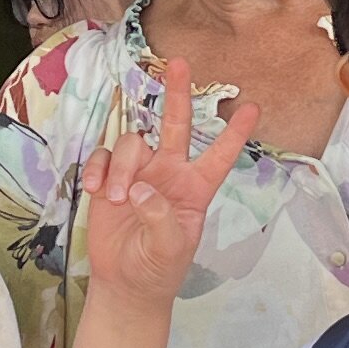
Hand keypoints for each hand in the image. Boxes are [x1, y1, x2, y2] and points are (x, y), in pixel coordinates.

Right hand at [77, 62, 258, 311]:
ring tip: (117, 200)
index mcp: (195, 188)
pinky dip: (98, 170)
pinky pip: (103, 158)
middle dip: (178, 93)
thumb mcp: (170, 248)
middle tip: (179, 63)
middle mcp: (169, 173)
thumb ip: (161, 217)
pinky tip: (95, 190)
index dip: (235, 133)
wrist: (125, 284)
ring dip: (122, 168)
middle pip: (176, 124)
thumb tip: (142, 190)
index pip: (219, 155)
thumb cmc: (157, 268)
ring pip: (132, 144)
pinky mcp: (110, 180)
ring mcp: (139, 174)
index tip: (253, 108)